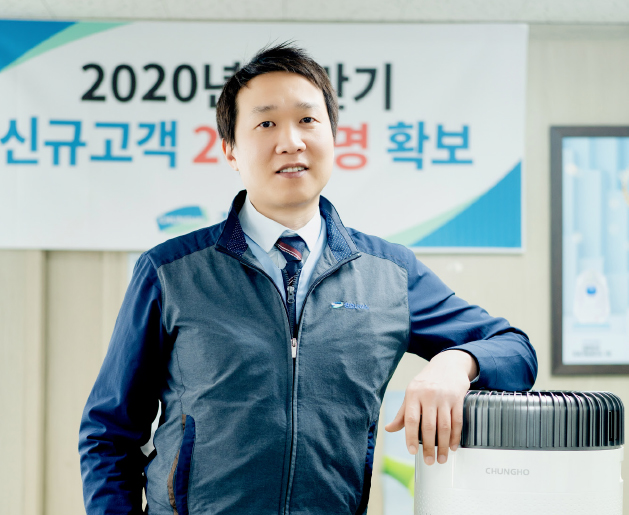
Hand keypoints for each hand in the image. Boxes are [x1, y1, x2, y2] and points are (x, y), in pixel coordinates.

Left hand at [384, 350, 476, 464]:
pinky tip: (452, 446)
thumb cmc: (426, 382)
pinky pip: (456, 421)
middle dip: (429, 447)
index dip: (410, 437)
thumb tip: (389, 429)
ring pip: (444, 426)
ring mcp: (444, 397)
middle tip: (429, 461)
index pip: (410, 419)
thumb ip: (402, 413)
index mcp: (413, 394)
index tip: (412, 452)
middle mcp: (428, 395)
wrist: (448, 364)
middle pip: (428, 426)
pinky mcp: (458, 399)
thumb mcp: (411, 393)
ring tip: (442, 458)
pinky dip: (455, 436)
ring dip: (443, 446)